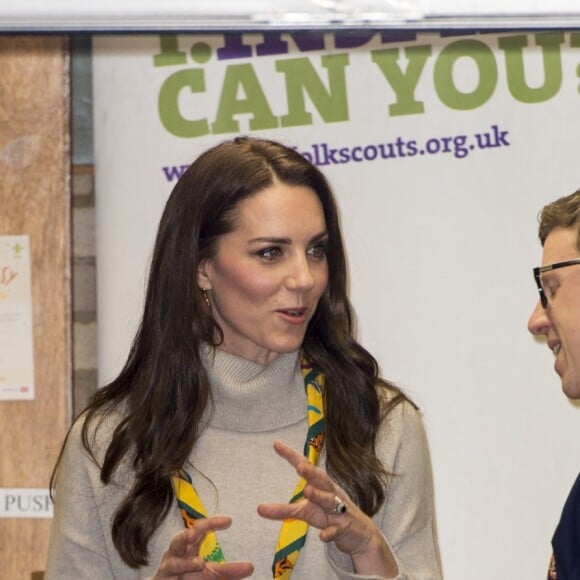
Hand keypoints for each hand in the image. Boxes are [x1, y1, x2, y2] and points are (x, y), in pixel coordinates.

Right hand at [154, 515, 253, 578]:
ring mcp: (167, 569)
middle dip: (185, 536)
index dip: (212, 523)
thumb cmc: (190, 577)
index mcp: (188, 546)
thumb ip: (230, 570)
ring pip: (172, 564)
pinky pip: (168, 579)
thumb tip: (250, 567)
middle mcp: (175, 554)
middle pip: (179, 540)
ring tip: (201, 563)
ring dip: (186, 564)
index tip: (229, 521)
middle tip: (194, 534)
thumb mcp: (212, 574)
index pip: (199, 528)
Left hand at [257, 441, 397, 577]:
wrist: (361, 535)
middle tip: (299, 466)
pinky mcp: (346, 527)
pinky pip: (337, 529)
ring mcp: (340, 510)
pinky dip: (330, 532)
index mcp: (321, 485)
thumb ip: (283, 510)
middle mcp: (331, 493)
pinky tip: (322, 536)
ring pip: (330, 501)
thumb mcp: (306, 512)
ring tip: (308, 491)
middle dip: (311, 473)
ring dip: (320, 496)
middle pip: (321, 480)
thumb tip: (258, 508)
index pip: (305, 467)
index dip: (291, 456)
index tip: (276, 444)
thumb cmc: (330, 516)